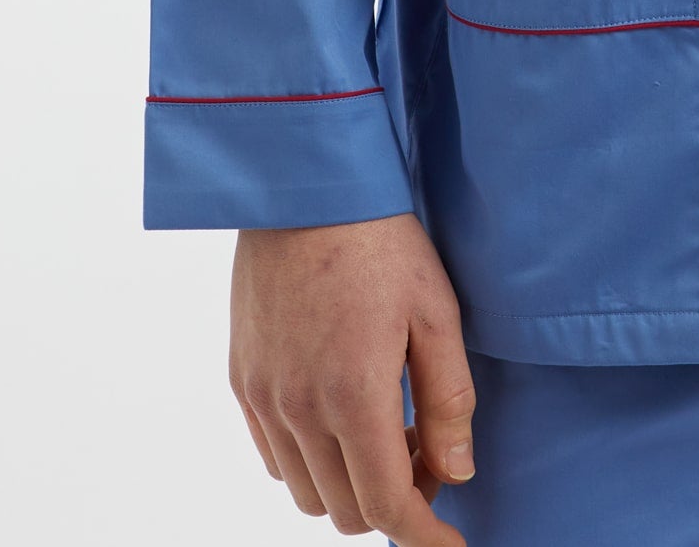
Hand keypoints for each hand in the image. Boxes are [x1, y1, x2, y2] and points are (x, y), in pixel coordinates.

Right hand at [230, 213, 474, 543]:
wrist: (306, 188)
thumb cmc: (381, 242)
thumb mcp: (437, 312)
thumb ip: (448, 401)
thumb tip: (457, 472)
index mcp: (355, 396)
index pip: (386, 506)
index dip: (423, 535)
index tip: (450, 543)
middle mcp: (300, 410)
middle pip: (347, 509)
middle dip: (394, 498)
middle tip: (427, 452)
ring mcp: (264, 398)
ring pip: (306, 492)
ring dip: (349, 483)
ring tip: (386, 429)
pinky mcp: (242, 380)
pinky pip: (273, 456)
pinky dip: (309, 459)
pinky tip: (340, 414)